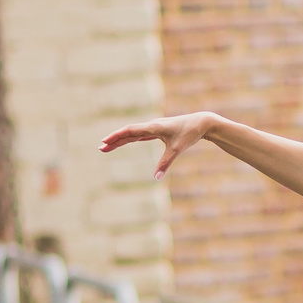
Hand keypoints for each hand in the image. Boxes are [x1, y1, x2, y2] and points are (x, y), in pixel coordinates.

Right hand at [99, 111, 228, 175]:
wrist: (201, 124)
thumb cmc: (189, 134)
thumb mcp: (176, 149)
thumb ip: (165, 163)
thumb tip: (156, 178)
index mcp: (153, 127)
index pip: (130, 131)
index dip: (116, 136)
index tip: (105, 142)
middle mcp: (151, 126)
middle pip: (128, 133)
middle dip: (114, 140)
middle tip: (101, 148)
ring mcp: (155, 128)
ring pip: (133, 134)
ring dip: (121, 140)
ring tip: (108, 146)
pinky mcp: (159, 131)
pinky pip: (141, 135)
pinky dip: (132, 139)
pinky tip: (126, 141)